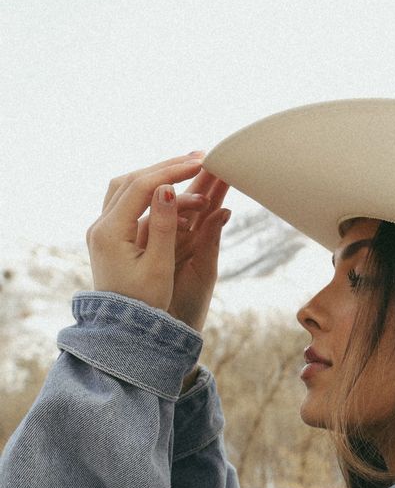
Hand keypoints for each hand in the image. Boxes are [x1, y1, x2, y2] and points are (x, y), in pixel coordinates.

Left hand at [86, 152, 230, 333]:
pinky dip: (151, 191)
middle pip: (132, 180)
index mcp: (110, 232)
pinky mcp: (111, 235)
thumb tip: (166, 189)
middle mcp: (101, 226)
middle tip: (198, 158)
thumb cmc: (145, 304)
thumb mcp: (159, 266)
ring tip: (188, 169)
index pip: (142, 187)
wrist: (123, 329)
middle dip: (166, 167)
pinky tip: (174, 192)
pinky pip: (128, 201)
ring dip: (157, 176)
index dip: (172, 172)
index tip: (199, 164)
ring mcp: (103, 229)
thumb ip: (162, 226)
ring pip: (128, 187)